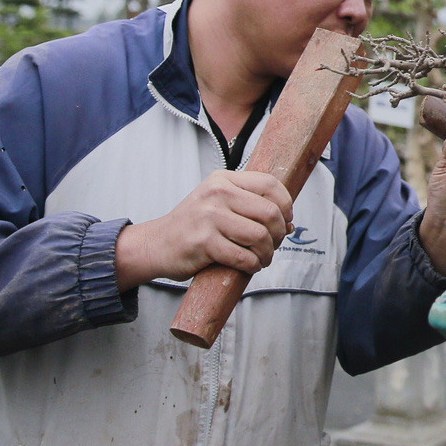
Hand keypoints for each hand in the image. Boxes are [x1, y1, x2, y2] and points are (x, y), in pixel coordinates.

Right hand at [114, 170, 294, 288]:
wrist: (156, 244)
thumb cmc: (193, 225)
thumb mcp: (219, 203)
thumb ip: (251, 207)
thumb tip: (289, 224)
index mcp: (223, 180)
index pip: (270, 183)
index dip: (286, 204)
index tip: (286, 220)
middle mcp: (217, 193)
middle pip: (269, 212)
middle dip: (279, 233)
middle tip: (274, 244)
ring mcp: (209, 217)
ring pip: (259, 235)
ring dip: (267, 253)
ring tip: (262, 258)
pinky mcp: (204, 242)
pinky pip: (243, 256)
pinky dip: (252, 265)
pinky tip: (250, 266)